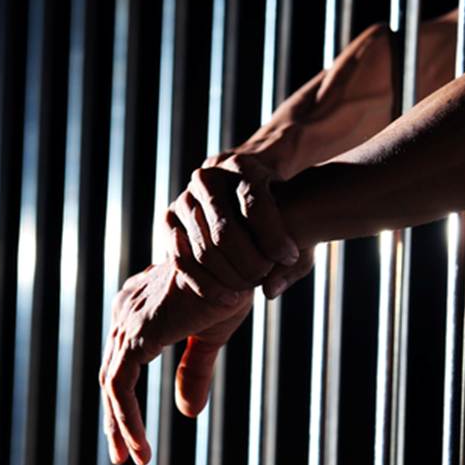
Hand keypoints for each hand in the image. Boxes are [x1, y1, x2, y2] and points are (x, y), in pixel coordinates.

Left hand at [99, 230, 252, 464]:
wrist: (237, 257)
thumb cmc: (230, 284)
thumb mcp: (211, 336)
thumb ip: (194, 371)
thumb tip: (187, 413)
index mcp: (140, 306)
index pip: (123, 361)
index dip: (126, 399)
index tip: (136, 434)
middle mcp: (127, 311)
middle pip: (110, 375)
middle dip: (116, 419)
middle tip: (125, 456)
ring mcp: (128, 323)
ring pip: (111, 385)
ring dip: (120, 426)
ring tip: (133, 458)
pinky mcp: (137, 336)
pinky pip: (120, 387)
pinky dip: (127, 420)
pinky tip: (142, 447)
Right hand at [165, 153, 311, 298]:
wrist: (238, 193)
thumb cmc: (274, 207)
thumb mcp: (293, 219)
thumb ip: (294, 253)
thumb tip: (271, 290)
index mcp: (241, 167)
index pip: (254, 205)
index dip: (274, 237)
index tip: (290, 257)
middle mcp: (208, 178)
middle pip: (225, 232)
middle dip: (249, 263)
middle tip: (266, 277)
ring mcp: (185, 199)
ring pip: (203, 249)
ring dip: (229, 277)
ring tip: (251, 288)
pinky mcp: (170, 221)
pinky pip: (182, 259)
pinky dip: (206, 284)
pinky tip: (229, 298)